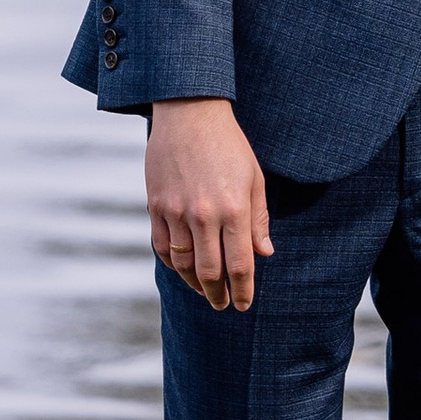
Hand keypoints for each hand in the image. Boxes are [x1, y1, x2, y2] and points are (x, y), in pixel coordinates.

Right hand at [147, 98, 273, 309]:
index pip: (240, 264)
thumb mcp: (254, 178)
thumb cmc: (229, 145)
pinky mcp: (156, 206)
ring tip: (204, 291)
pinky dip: (173, 264)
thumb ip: (258, 219)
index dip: (242, 291)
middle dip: (218, 295)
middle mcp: (204, 215)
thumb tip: (264, 253)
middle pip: (209, 272)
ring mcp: (176, 212)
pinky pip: (163, 247)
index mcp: (234, 208)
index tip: (243, 305)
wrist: (189, 114)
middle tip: (223, 305)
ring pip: (183, 265)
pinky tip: (183, 268)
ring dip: (194, 285)